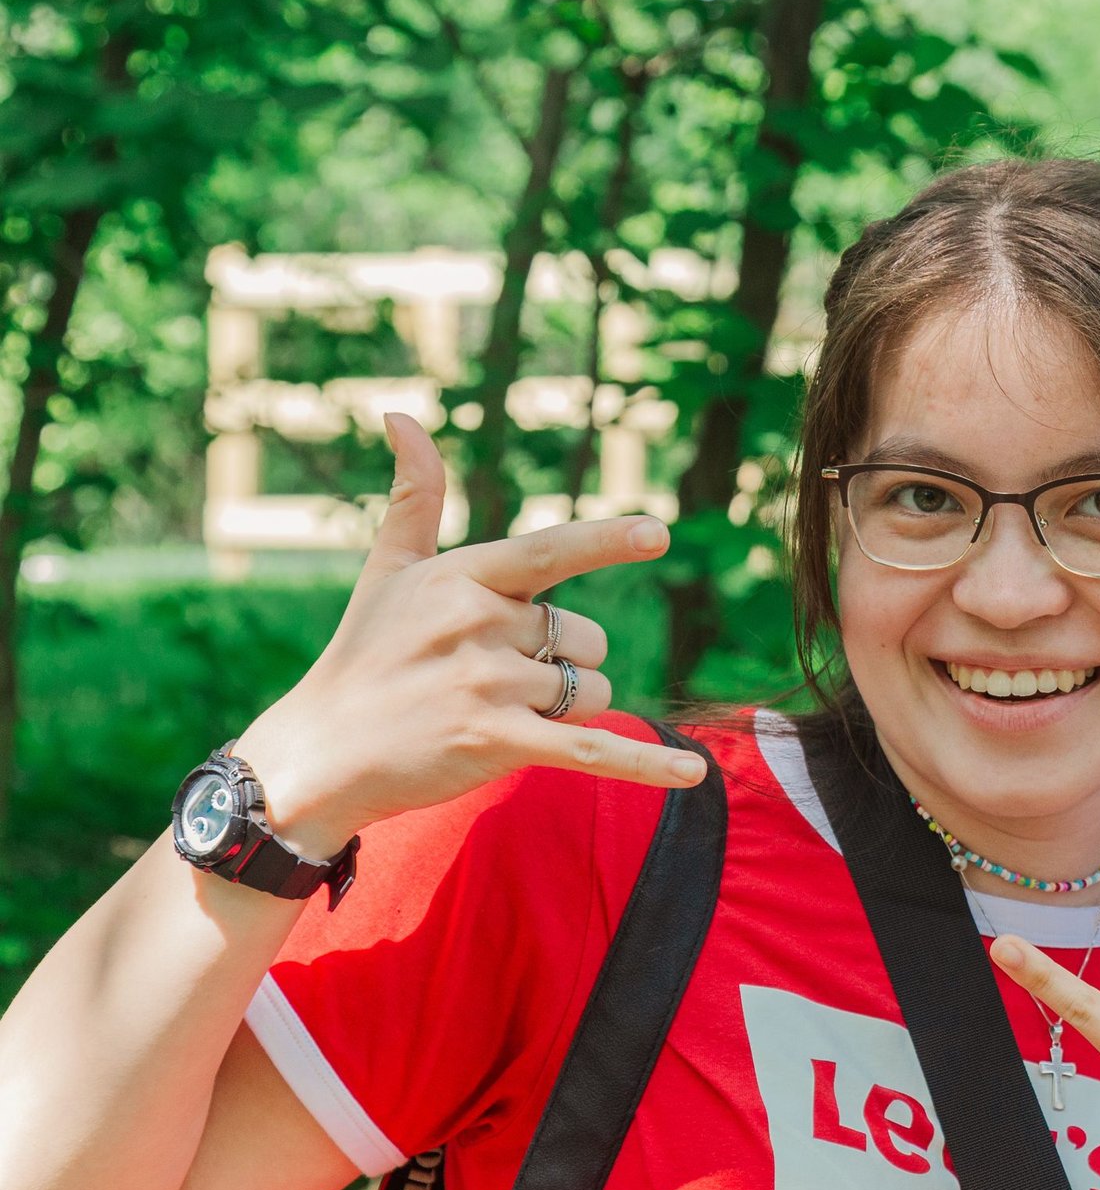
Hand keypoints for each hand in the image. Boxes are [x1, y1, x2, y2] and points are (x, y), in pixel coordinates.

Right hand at [231, 414, 704, 856]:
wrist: (318, 755)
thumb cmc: (363, 655)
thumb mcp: (386, 572)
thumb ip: (414, 497)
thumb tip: (401, 414)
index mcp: (461, 578)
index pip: (548, 553)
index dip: (606, 540)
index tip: (658, 532)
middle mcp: (477, 626)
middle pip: (586, 639)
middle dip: (566, 661)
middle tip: (495, 680)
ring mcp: (488, 686)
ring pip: (592, 690)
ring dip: (568, 708)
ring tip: (497, 715)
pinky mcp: (498, 744)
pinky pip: (594, 750)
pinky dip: (647, 765)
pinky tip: (692, 775)